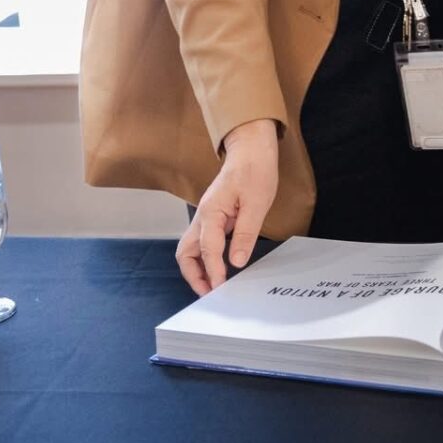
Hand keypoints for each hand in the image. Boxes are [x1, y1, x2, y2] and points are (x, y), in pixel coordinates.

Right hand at [176, 118, 278, 294]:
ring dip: (197, 269)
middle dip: (194, 275)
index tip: (221, 288)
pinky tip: (219, 267)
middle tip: (210, 293)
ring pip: (190, 249)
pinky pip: (203, 242)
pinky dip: (206, 258)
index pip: (207, 250)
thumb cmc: (255, 170)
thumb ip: (246, 233)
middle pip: (185, 252)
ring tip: (213, 285)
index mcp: (211, 211)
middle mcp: (203, 216)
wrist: (251, 148)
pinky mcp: (214, 216)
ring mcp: (206, 216)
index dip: (213, 272)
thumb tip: (237, 262)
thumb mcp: (257, 202)